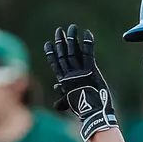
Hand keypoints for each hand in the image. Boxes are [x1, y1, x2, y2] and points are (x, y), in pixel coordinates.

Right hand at [44, 24, 117, 140]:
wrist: (93, 114)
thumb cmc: (83, 111)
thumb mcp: (70, 104)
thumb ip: (63, 101)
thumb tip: (57, 101)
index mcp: (64, 82)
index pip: (55, 64)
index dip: (52, 53)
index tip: (48, 44)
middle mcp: (70, 75)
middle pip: (63, 55)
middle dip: (60, 41)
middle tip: (58, 30)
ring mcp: (79, 72)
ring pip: (73, 52)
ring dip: (72, 38)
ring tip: (71, 27)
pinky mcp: (91, 71)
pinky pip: (88, 53)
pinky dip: (87, 43)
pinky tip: (87, 33)